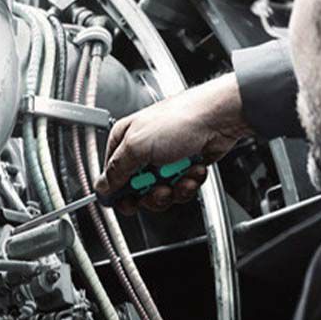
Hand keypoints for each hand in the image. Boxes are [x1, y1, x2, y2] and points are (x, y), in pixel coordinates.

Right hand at [95, 72, 251, 215]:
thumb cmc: (181, 119)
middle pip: (136, 191)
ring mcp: (164, 160)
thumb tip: (102, 187)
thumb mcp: (138, 146)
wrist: (218, 118)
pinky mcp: (183, 167)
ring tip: (181, 175)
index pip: (111, 176)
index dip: (119, 193)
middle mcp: (143, 150)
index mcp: (125, 140)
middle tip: (160, 187)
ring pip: (160, 193)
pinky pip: (180, 189)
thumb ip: (116, 170)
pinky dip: (189, 183)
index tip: (129, 200)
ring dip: (174, 189)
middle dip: (152, 194)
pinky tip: (193, 170)